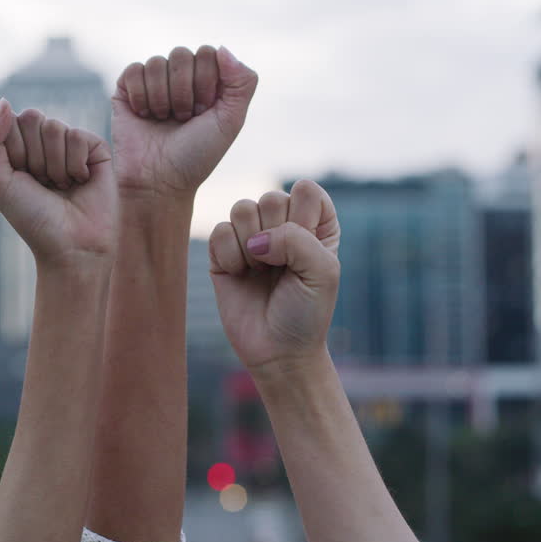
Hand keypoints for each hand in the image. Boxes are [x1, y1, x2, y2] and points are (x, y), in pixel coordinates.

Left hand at [0, 98, 116, 267]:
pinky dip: (75, 165)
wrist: (71, 246)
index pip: (11, 122)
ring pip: (56, 127)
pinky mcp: (96, 148)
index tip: (23, 180)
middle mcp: (45, 142)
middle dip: (34, 157)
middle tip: (44, 184)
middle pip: (33, 118)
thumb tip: (5, 101)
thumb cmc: (33, 219)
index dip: (15, 153)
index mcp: (20, 147)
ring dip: (55, 165)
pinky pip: (78, 136)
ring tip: (63, 187)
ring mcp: (72, 144)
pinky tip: (81, 182)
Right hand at [112, 45, 257, 198]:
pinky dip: (141, 96)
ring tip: (164, 120)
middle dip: (184, 92)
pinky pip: (133, 70)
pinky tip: (144, 116)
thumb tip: (222, 48)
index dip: (206, 83)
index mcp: (206, 81)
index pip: (208, 53)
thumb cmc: (197, 155)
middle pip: (182, 54)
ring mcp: (152, 83)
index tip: (204, 112)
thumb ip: (243, 82)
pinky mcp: (126, 90)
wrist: (159, 181)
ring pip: (157, 63)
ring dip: (162, 98)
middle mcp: (179, 78)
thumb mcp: (231, 121)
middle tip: (183, 119)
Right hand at [208, 180, 340, 371]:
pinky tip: (240, 276)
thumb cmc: (307, 312)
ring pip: (241, 208)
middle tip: (281, 268)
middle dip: (276, 235)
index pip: (306, 189)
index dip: (303, 218)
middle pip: (271, 196)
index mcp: (315, 224)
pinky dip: (229, 257)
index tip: (308, 252)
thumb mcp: (323, 272)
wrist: (277, 352)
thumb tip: (255, 239)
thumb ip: (296, 238)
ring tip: (260, 271)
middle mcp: (283, 224)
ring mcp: (252, 236)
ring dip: (251, 246)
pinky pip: (218, 231)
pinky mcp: (222, 252)